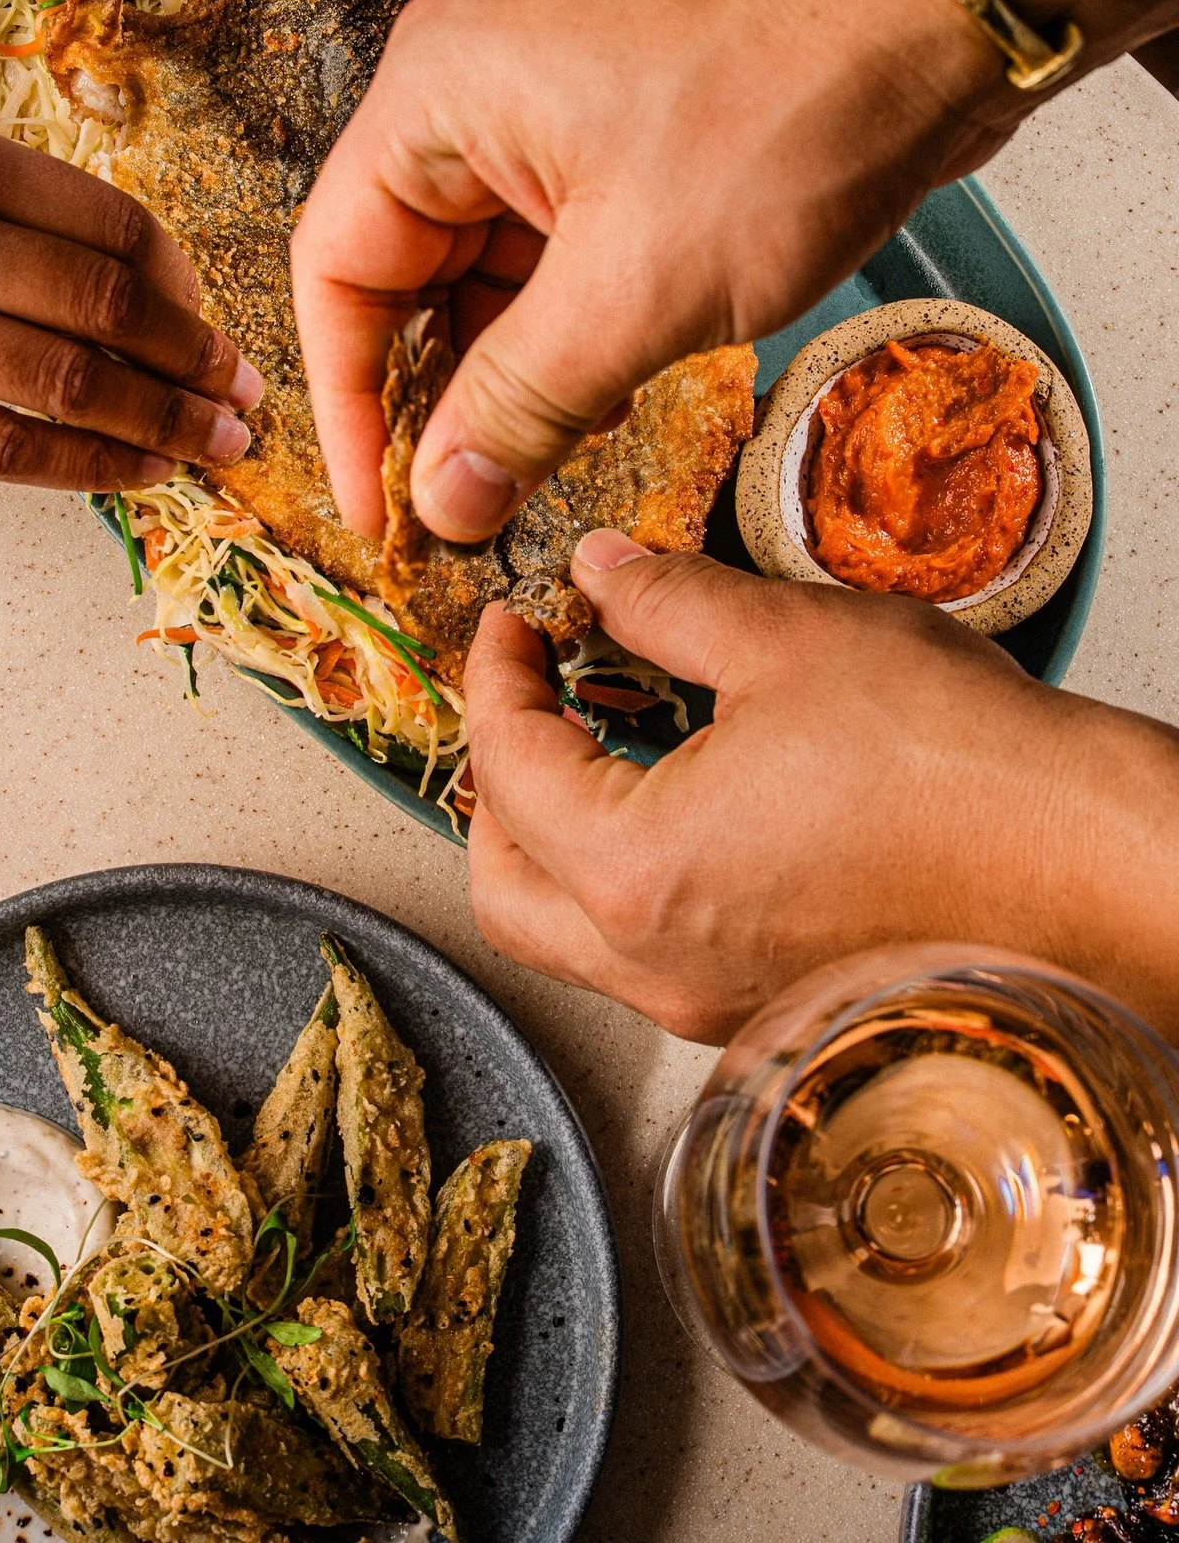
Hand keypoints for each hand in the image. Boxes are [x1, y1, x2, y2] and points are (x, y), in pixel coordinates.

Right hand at [0, 105, 263, 489]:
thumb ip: (15, 204)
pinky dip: (88, 468)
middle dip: (194, 359)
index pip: (108, 224)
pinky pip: (3, 450)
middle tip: (243, 390)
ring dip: (163, 422)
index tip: (212, 315)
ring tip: (217, 442)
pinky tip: (139, 472)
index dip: (184, 281)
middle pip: (104, 308)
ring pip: (67, 386)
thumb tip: (144, 283)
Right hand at [294, 0, 1014, 541]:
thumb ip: (520, 406)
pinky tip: (593, 409)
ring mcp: (547, 114)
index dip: (347, 405)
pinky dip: (566, 338)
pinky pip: (554, 259)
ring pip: (485, 278)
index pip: (337, 270)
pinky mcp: (615, 141)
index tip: (377, 512)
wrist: (945, 16)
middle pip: (404, 277)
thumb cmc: (790, 109)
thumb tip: (440, 504)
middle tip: (457, 510)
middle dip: (433, 400)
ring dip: (507, 378)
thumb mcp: (636, 288)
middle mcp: (472, 94)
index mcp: (436, 95)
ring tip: (530, 472)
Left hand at [463, 531, 1178, 1042]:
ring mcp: (710, 1003)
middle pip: (504, 886)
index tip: (513, 628)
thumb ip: (663, 600)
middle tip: (529, 699)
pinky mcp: (764, 1010)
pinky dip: (631, 879)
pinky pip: (650, 954)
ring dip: (558, 838)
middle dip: (498, 783)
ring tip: (600, 742)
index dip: (493, 677)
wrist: (1089, 864)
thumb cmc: (961, 770)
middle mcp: (657, 966)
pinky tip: (682, 803)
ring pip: (571, 935)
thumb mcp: (787, 638)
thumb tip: (603, 572)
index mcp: (636, 873)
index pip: (506, 767)